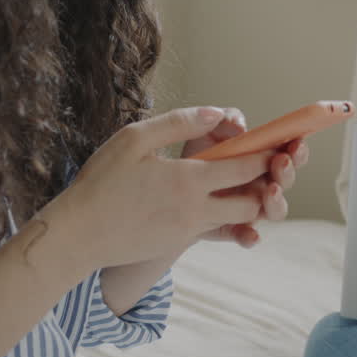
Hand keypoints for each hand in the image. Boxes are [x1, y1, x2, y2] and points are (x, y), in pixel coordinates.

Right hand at [43, 107, 270, 267]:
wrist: (77, 235)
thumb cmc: (101, 182)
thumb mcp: (135, 138)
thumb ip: (180, 121)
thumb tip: (218, 113)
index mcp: (189, 179)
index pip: (245, 167)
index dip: (267, 155)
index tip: (278, 144)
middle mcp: (196, 209)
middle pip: (252, 202)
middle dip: (266, 185)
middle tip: (269, 168)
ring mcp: (188, 230)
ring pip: (236, 219)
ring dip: (247, 202)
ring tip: (247, 182)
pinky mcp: (177, 242)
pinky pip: (214, 229)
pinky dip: (224, 215)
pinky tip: (215, 199)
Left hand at [180, 109, 308, 247]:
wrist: (167, 187)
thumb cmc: (195, 156)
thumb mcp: (207, 132)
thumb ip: (226, 121)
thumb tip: (240, 126)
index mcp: (261, 160)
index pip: (288, 153)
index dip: (296, 148)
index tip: (296, 141)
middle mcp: (261, 185)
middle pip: (285, 181)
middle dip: (288, 171)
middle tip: (281, 161)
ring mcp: (248, 208)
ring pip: (274, 210)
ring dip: (277, 202)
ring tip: (271, 191)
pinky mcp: (230, 228)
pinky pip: (245, 235)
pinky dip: (250, 237)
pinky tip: (251, 236)